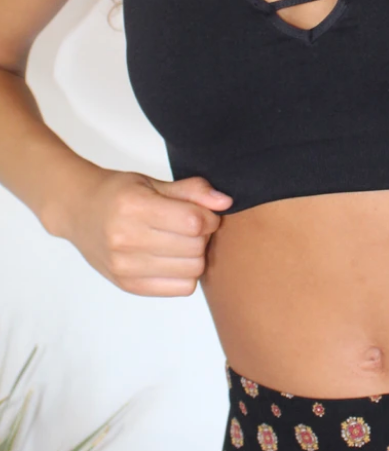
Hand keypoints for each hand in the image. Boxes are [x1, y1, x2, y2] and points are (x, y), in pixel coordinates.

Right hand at [52, 168, 232, 296]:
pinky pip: (180, 289)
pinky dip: (185, 274)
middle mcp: (125, 240)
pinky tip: (174, 258)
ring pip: (191, 270)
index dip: (209, 216)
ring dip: (196, 255)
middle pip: (194, 247)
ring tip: (182, 241)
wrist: (79, 212)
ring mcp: (124, 267)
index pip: (192, 222)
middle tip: (193, 226)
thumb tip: (225, 202)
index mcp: (133, 207)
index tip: (205, 212)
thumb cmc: (118, 193)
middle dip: (203, 235)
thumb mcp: (154, 182)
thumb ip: (191, 191)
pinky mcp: (128, 286)